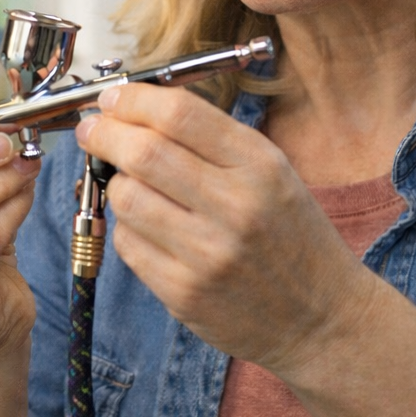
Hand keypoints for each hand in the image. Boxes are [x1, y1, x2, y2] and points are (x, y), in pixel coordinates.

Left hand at [75, 83, 377, 377]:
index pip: (179, 114)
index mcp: (261, 166)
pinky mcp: (184, 294)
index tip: (112, 98)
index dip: (132, 99)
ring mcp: (208, 254)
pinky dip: (127, 227)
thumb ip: (210, 139)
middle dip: (104, 133)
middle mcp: (236, 207)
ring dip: (115, 183)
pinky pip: (128, 244)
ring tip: (129, 183)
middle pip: (143, 152)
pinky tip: (147, 226)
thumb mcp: (272, 172)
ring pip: (125, 198)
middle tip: (92, 130)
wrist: (323, 318)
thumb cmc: (291, 237)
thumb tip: (134, 109)